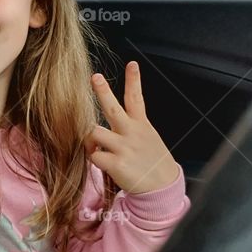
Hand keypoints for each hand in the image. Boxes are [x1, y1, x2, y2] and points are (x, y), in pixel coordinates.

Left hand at [85, 61, 179, 194]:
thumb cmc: (152, 163)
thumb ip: (130, 128)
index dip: (134, 80)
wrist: (163, 189)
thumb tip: (103, 127)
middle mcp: (132, 133)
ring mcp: (124, 147)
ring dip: (89, 138)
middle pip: (112, 107)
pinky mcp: (117, 164)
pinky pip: (94, 155)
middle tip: (95, 77)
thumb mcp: (148, 139)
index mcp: (141, 125)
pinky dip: (94, 158)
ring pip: (94, 132)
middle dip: (102, 91)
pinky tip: (104, 163)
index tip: (132, 63)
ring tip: (95, 145)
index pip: (137, 98)